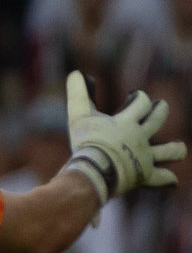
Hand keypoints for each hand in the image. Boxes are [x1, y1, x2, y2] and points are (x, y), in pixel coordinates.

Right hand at [64, 71, 185, 202]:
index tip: (135, 96)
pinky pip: (162, 178)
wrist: (95, 170)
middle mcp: (140, 138)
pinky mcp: (144, 175)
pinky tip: (171, 179)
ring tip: (177, 147)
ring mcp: (144, 157)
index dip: (141, 97)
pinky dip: (168, 178)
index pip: (142, 103)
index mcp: (127, 122)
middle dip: (161, 111)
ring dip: (175, 149)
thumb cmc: (86, 142)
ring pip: (169, 151)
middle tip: (161, 106)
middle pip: (158, 120)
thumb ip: (77, 94)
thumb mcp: (78, 116)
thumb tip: (75, 73)